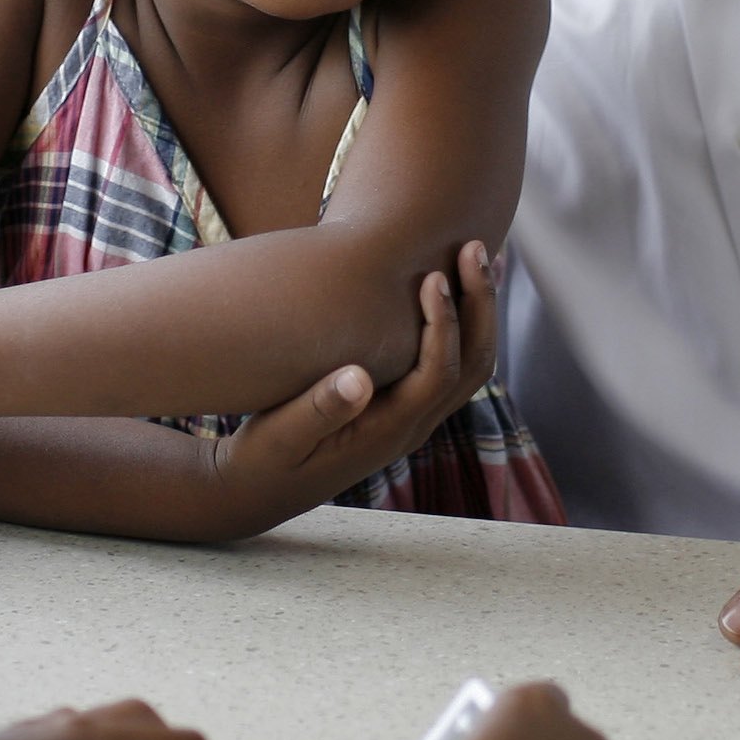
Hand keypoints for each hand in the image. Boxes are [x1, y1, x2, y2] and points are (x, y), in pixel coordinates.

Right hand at [201, 242, 500, 517]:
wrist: (259, 492)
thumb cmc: (263, 460)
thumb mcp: (279, 438)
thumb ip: (317, 410)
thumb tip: (358, 378)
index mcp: (388, 432)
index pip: (439, 375)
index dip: (443, 324)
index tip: (431, 277)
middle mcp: (412, 427)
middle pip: (473, 366)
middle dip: (480, 305)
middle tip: (473, 247)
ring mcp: (411, 419)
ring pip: (469, 364)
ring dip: (477, 310)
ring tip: (473, 254)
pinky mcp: (401, 408)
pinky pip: (448, 363)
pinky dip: (459, 321)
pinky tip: (447, 284)